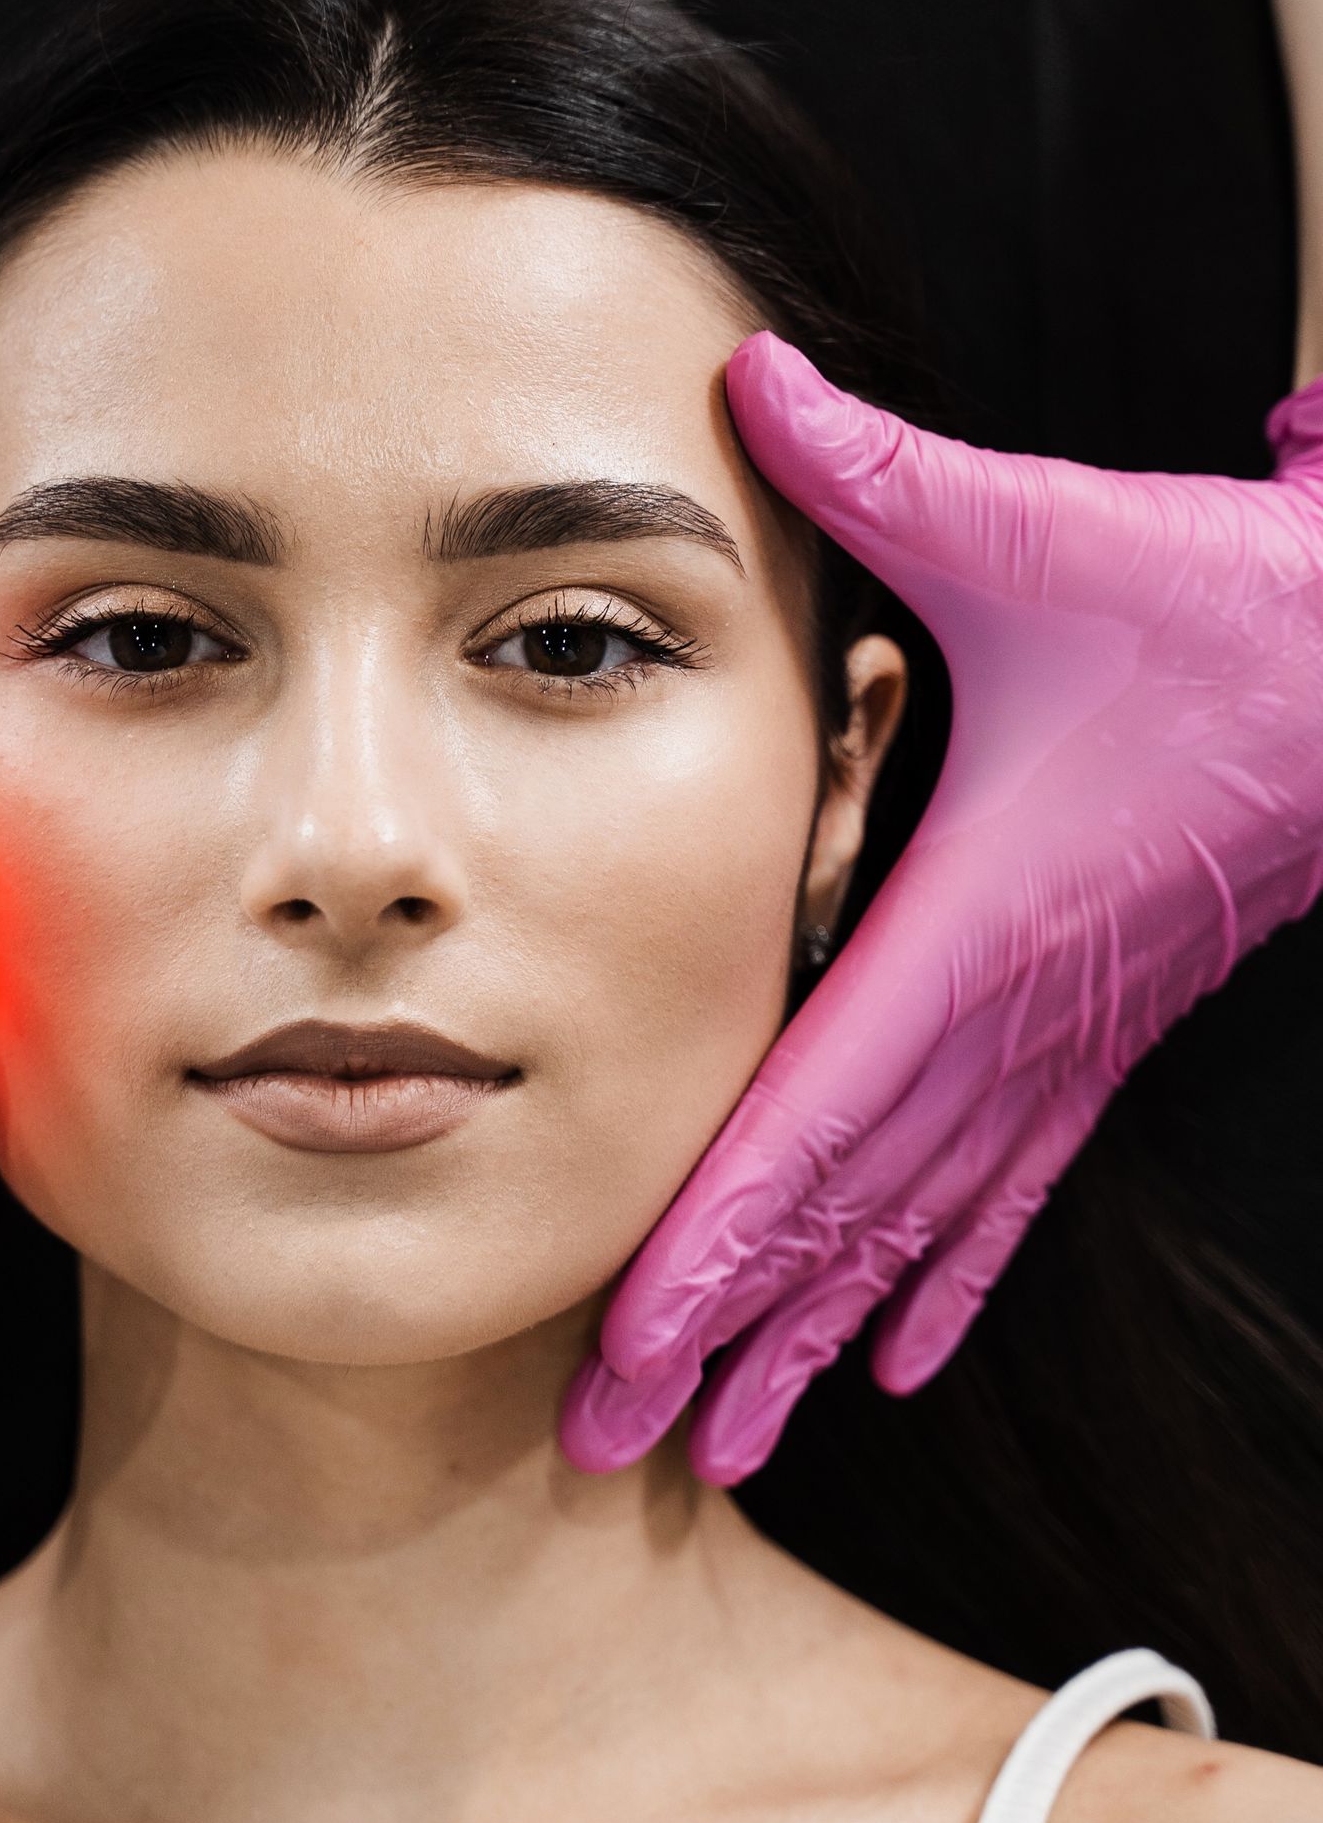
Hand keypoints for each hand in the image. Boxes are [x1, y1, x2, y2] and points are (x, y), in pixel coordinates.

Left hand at [562, 332, 1322, 1480]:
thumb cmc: (1219, 599)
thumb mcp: (1038, 527)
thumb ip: (876, 467)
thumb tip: (743, 372)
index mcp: (974, 928)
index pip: (810, 1121)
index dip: (711, 1241)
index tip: (619, 1352)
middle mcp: (1009, 1018)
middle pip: (841, 1215)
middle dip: (721, 1334)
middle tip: (603, 1450)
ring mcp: (1060, 1041)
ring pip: (911, 1228)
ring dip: (808, 1333)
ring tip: (714, 1440)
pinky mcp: (1095, 1031)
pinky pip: (997, 1189)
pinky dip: (930, 1277)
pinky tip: (882, 1358)